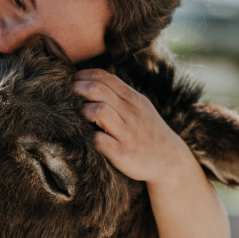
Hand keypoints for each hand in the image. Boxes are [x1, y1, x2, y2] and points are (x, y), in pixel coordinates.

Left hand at [73, 69, 190, 183]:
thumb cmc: (146, 130)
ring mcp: (126, 132)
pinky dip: (88, 136)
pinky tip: (85, 136)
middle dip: (76, 90)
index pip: (103, 76)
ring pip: (97, 111)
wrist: (171, 161)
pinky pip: (98, 140)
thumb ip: (118, 93)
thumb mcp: (139, 106)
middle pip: (96, 89)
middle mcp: (130, 112)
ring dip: (82, 112)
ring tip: (79, 118)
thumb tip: (89, 80)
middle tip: (67, 97)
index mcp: (132, 98)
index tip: (71, 82)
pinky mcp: (122, 152)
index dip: (82, 76)